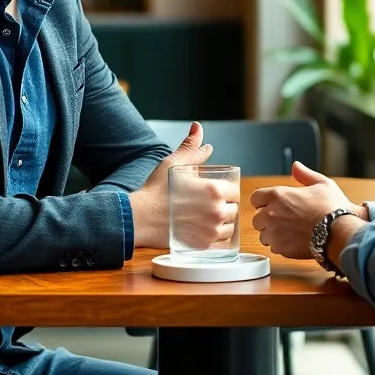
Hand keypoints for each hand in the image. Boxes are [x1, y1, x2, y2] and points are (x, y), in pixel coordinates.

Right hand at [128, 123, 236, 248]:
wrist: (139, 217)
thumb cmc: (156, 189)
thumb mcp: (173, 163)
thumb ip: (190, 147)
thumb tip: (197, 128)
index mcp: (214, 190)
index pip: (235, 191)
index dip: (226, 191)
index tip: (216, 192)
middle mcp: (217, 211)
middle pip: (234, 209)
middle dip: (225, 206)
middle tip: (208, 205)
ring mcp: (211, 231)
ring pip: (229, 227)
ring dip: (222, 222)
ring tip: (207, 218)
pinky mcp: (203, 246)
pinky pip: (220, 242)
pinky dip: (215, 237)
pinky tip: (203, 230)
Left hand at [250, 162, 365, 259]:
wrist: (339, 232)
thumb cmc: (332, 207)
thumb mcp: (322, 184)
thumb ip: (305, 175)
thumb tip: (296, 166)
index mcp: (278, 195)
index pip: (255, 198)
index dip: (263, 202)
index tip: (272, 205)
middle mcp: (271, 214)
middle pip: (257, 219)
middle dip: (267, 220)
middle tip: (283, 220)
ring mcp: (274, 233)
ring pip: (263, 235)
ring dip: (272, 234)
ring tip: (290, 232)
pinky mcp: (281, 248)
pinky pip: (273, 248)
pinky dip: (281, 246)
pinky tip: (294, 241)